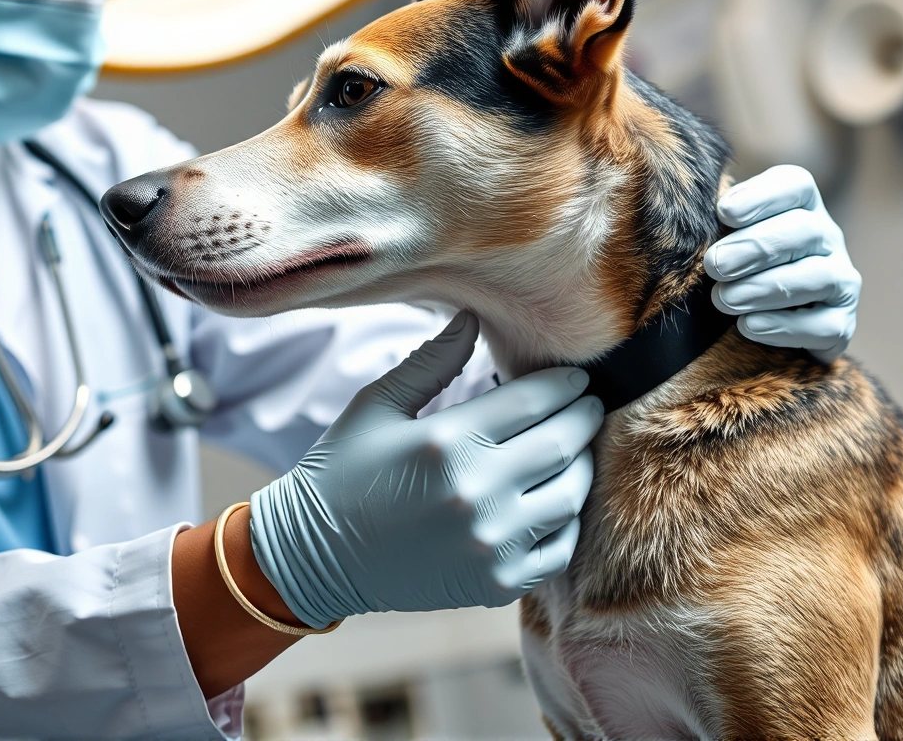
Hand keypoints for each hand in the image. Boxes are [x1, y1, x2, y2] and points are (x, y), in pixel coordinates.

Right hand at [249, 312, 600, 627]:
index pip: (533, 401)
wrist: (315, 556)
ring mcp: (490, 544)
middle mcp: (476, 493)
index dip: (564, 385)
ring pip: (570, 496)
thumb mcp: (376, 406)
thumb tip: (472, 319)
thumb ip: (431, 362)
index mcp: (447, 441)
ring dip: (580, 468)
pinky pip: (558, 550)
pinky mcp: (495, 584)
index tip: (575, 379)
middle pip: (562, 444)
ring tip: (573, 451)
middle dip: (583, 418)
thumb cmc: (342, 471)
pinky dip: (565, 523)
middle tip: (588, 405)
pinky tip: (554, 502)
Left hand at [705, 164, 860, 361]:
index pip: (796, 184)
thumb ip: (714, 222)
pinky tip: (748, 326)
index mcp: (802, 207)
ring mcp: (841, 281)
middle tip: (714, 265)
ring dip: (767, 288)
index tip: (724, 212)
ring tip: (724, 300)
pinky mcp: (841, 324)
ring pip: (819, 277)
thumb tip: (685, 211)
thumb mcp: (723, 237)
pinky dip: (785, 327)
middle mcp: (827, 239)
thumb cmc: (734, 268)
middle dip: (757, 247)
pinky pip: (825, 325)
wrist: (762, 323)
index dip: (763, 195)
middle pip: (805, 230)